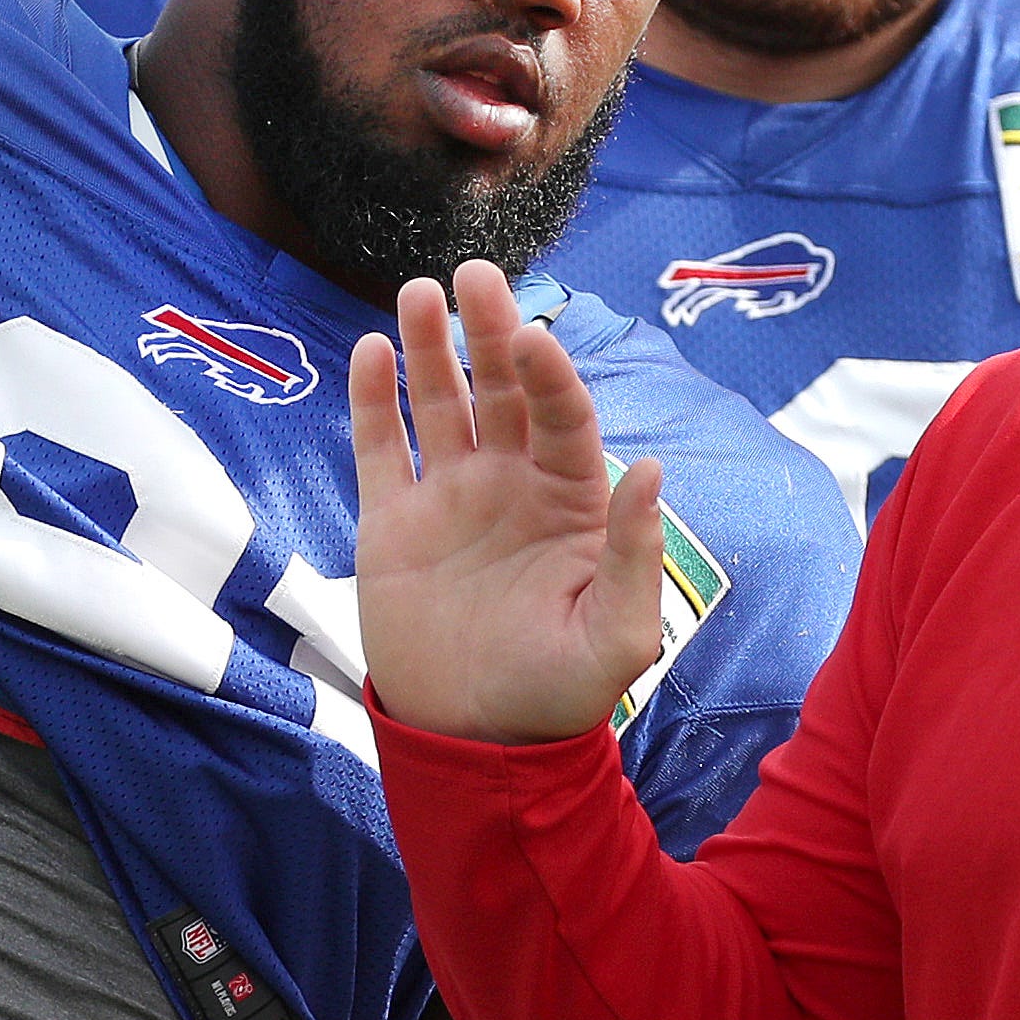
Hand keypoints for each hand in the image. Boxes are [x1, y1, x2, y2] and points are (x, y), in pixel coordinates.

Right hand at [348, 259, 670, 743]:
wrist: (473, 744)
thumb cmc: (557, 696)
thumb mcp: (614, 638)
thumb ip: (633, 555)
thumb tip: (652, 469)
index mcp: (570, 502)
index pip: (562, 418)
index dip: (549, 376)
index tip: (533, 338)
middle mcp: (510, 483)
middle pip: (500, 390)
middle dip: (490, 331)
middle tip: (477, 275)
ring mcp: (448, 497)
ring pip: (439, 402)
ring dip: (430, 346)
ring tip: (419, 291)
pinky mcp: (391, 521)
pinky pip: (380, 447)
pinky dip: (372, 399)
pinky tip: (367, 352)